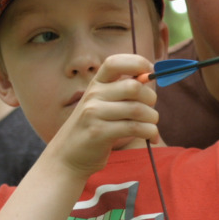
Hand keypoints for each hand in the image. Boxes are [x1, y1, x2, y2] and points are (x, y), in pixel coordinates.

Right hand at [45, 53, 159, 177]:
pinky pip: (135, 128)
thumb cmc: (93, 129)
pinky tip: (151, 137)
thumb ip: (122, 92)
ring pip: (138, 109)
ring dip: (152, 118)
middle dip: (151, 98)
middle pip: (134, 87)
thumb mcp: (101, 105)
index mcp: (95, 84)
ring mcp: (94, 113)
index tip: (150, 72)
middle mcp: (93, 95)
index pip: (115, 63)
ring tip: (151, 126)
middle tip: (151, 111)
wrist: (66, 157)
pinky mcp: (99, 133)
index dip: (137, 63)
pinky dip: (150, 132)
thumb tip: (150, 78)